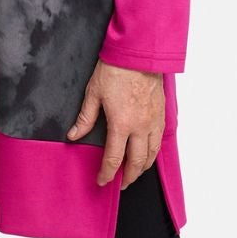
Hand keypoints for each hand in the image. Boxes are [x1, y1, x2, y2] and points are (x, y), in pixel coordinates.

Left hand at [66, 59, 164, 187]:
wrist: (139, 54)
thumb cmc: (116, 70)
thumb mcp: (93, 93)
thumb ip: (85, 118)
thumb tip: (74, 135)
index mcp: (121, 124)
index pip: (114, 159)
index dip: (107, 174)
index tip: (102, 181)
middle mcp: (140, 127)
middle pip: (137, 162)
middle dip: (129, 177)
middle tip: (121, 183)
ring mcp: (153, 121)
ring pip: (152, 154)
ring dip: (143, 167)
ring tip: (135, 172)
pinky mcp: (161, 114)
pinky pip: (160, 140)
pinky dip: (154, 152)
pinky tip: (148, 153)